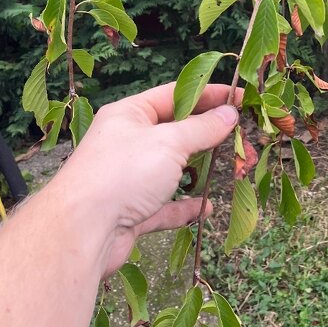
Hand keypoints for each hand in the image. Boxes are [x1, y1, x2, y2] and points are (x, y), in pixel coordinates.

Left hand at [58, 82, 240, 275]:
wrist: (81, 232)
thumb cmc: (123, 174)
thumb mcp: (169, 142)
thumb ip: (203, 128)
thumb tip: (230, 113)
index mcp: (130, 114)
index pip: (176, 95)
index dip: (211, 95)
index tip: (244, 98)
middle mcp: (128, 142)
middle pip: (177, 132)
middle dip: (212, 136)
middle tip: (245, 141)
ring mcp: (129, 178)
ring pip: (173, 169)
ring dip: (202, 170)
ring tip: (236, 170)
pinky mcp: (132, 211)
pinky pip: (165, 205)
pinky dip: (186, 206)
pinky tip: (206, 208)